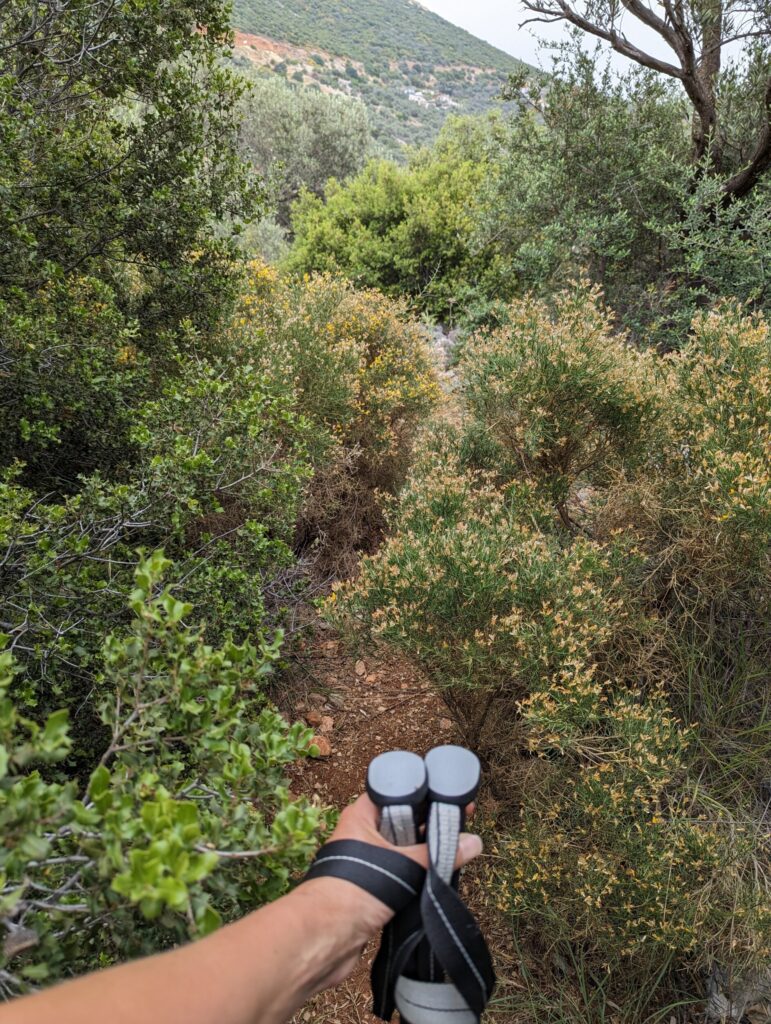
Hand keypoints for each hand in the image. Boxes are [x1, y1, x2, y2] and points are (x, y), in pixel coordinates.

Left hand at [294, 794, 482, 992]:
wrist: (327, 937)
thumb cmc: (355, 889)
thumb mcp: (404, 865)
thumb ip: (439, 853)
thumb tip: (473, 842)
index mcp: (362, 815)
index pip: (396, 794)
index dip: (424, 794)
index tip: (451, 798)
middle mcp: (363, 834)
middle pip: (403, 822)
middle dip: (429, 826)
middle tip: (460, 826)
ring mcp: (367, 862)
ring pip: (403, 851)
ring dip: (424, 855)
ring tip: (455, 851)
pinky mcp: (372, 887)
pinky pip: (401, 873)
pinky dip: (416, 876)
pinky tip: (437, 877)